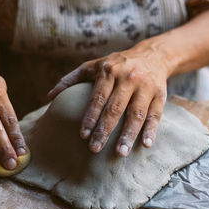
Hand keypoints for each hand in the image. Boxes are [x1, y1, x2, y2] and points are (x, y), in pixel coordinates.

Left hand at [47, 42, 169, 156]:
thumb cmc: (117, 64)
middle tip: (95, 149)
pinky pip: (155, 114)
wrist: (153, 55)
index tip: (83, 135)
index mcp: (109, 71)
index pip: (98, 97)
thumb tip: (49, 97)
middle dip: (105, 129)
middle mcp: (128, 78)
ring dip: (128, 134)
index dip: (90, 117)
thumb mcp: (94, 65)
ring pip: (136, 114)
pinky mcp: (160, 95)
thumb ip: (71, 79)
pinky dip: (151, 130)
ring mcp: (145, 87)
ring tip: (120, 153)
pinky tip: (146, 144)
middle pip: (115, 108)